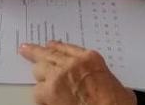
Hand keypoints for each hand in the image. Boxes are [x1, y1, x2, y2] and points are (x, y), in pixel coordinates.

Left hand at [20, 42, 135, 104]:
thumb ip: (105, 78)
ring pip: (39, 68)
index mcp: (90, 59)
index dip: (56, 47)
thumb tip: (108, 85)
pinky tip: (41, 97)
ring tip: (31, 68)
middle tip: (26, 48)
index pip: (67, 48)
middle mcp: (72, 63)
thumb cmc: (115, 103)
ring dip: (38, 72)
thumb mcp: (117, 85)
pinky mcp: (49, 91)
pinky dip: (39, 95)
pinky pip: (37, 91)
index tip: (49, 44)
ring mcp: (58, 76)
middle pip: (49, 54)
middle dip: (36, 51)